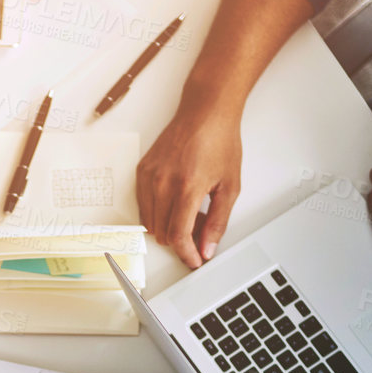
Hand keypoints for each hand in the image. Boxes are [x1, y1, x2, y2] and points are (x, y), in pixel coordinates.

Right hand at [137, 95, 244, 267]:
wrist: (205, 112)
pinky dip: (157, 212)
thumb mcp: (229, 186)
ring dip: (167, 227)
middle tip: (199, 232)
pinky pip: (143, 205)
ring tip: (189, 215)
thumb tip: (207, 248)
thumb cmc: (219, 141)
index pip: (178, 236)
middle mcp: (163, 182)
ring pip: (149, 221)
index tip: (194, 260)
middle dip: (180, 241)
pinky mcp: (142, 170)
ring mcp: (149, 176)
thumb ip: (218, 221)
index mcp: (187, 187)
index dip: (186, 254)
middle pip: (162, 232)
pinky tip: (175, 202)